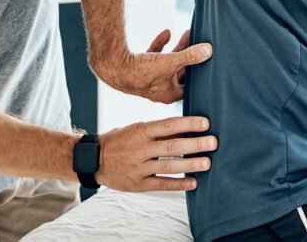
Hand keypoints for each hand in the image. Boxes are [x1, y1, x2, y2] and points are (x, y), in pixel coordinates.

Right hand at [97, 115, 216, 191]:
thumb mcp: (135, 129)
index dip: (188, 124)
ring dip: (190, 165)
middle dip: (195, 145)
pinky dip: (178, 184)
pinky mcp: (137, 184)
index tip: (206, 123)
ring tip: (207, 163)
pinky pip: (161, 184)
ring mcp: (139, 167)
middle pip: (172, 147)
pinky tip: (193, 183)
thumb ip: (158, 130)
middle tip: (213, 143)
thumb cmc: (120, 140)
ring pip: (168, 166)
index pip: (169, 125)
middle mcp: (140, 148)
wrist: (92, 159)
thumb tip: (187, 127)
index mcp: (141, 131)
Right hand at [100, 29, 211, 103]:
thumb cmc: (142, 72)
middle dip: (190, 56)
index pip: (190, 86)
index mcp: (170, 94)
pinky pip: (154, 56)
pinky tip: (166, 33)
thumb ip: (190, 56)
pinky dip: (161, 45)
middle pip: (180, 71)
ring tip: (187, 33)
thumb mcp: (171, 62)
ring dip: (178, 48)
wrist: (112, 67)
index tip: (208, 62)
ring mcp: (149, 78)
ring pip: (168, 62)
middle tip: (200, 42)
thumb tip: (209, 50)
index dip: (199, 74)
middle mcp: (160, 89)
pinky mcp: (140, 68)